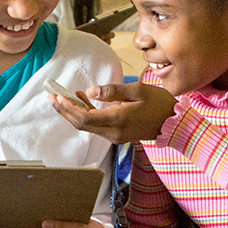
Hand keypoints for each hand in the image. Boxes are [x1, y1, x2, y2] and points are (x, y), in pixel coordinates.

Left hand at [49, 82, 177, 144]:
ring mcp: (115, 136)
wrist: (175, 123)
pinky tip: (82, 99)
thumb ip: (112, 91)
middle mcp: (113, 132)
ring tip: (62, 96)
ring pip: (87, 126)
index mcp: (118, 120)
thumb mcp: (137, 91)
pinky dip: (86, 114)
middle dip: (64, 111)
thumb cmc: (159, 104)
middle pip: (81, 124)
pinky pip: (96, 126)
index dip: (68, 108)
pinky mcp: (117, 135)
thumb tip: (90, 91)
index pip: (85, 117)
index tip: (57, 96)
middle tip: (51, 96)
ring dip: (73, 112)